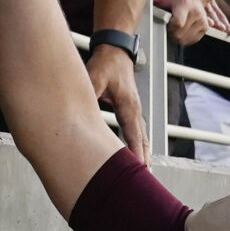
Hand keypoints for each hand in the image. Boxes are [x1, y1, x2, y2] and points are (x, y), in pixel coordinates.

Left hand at [87, 44, 149, 164]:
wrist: (115, 50)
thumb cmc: (107, 63)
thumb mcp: (95, 77)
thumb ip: (91, 94)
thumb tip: (83, 109)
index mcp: (129, 107)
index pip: (134, 136)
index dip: (135, 154)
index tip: (139, 169)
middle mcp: (135, 111)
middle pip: (142, 141)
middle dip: (144, 160)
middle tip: (146, 180)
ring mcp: (135, 111)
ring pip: (142, 138)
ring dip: (144, 155)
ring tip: (146, 174)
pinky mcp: (131, 110)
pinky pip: (138, 132)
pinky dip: (140, 146)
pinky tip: (139, 156)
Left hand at [152, 0, 229, 45]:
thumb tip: (139, 2)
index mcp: (185, 4)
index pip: (178, 24)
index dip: (169, 28)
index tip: (166, 25)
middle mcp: (196, 13)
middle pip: (180, 35)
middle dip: (171, 34)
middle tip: (168, 27)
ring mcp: (202, 21)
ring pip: (186, 40)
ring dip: (177, 38)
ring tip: (174, 28)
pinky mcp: (205, 27)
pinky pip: (192, 40)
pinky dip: (185, 39)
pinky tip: (181, 30)